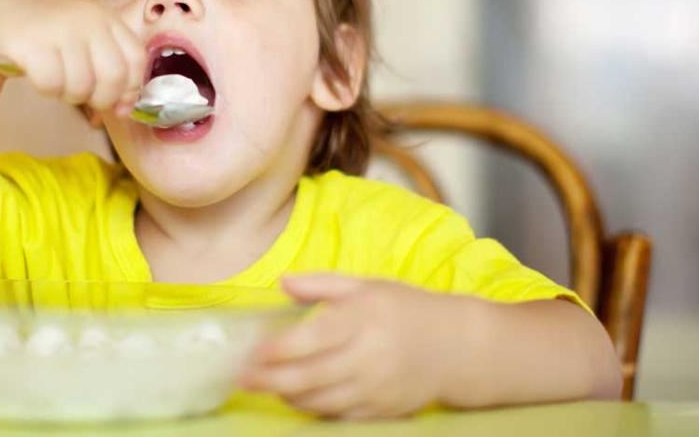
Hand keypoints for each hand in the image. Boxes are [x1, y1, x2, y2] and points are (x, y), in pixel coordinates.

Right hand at [0, 0, 145, 116]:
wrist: (1, 16)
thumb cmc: (51, 38)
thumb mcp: (86, 42)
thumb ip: (111, 70)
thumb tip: (125, 110)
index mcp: (106, 17)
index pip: (135, 57)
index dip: (131, 88)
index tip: (119, 105)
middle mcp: (87, 18)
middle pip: (114, 76)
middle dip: (102, 99)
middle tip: (85, 99)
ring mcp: (59, 28)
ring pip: (82, 85)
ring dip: (71, 95)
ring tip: (59, 83)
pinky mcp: (32, 43)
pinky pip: (52, 85)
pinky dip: (48, 91)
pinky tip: (40, 78)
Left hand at [242, 274, 478, 419]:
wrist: (456, 347)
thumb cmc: (404, 309)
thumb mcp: (366, 285)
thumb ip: (321, 284)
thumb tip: (282, 282)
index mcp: (362, 319)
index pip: (311, 339)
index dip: (277, 349)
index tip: (250, 351)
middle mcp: (368, 356)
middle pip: (309, 376)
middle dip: (269, 380)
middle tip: (242, 378)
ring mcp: (375, 388)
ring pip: (319, 401)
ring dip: (287, 396)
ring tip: (265, 386)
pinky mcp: (381, 411)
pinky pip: (338, 416)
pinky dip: (313, 408)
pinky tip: (297, 398)